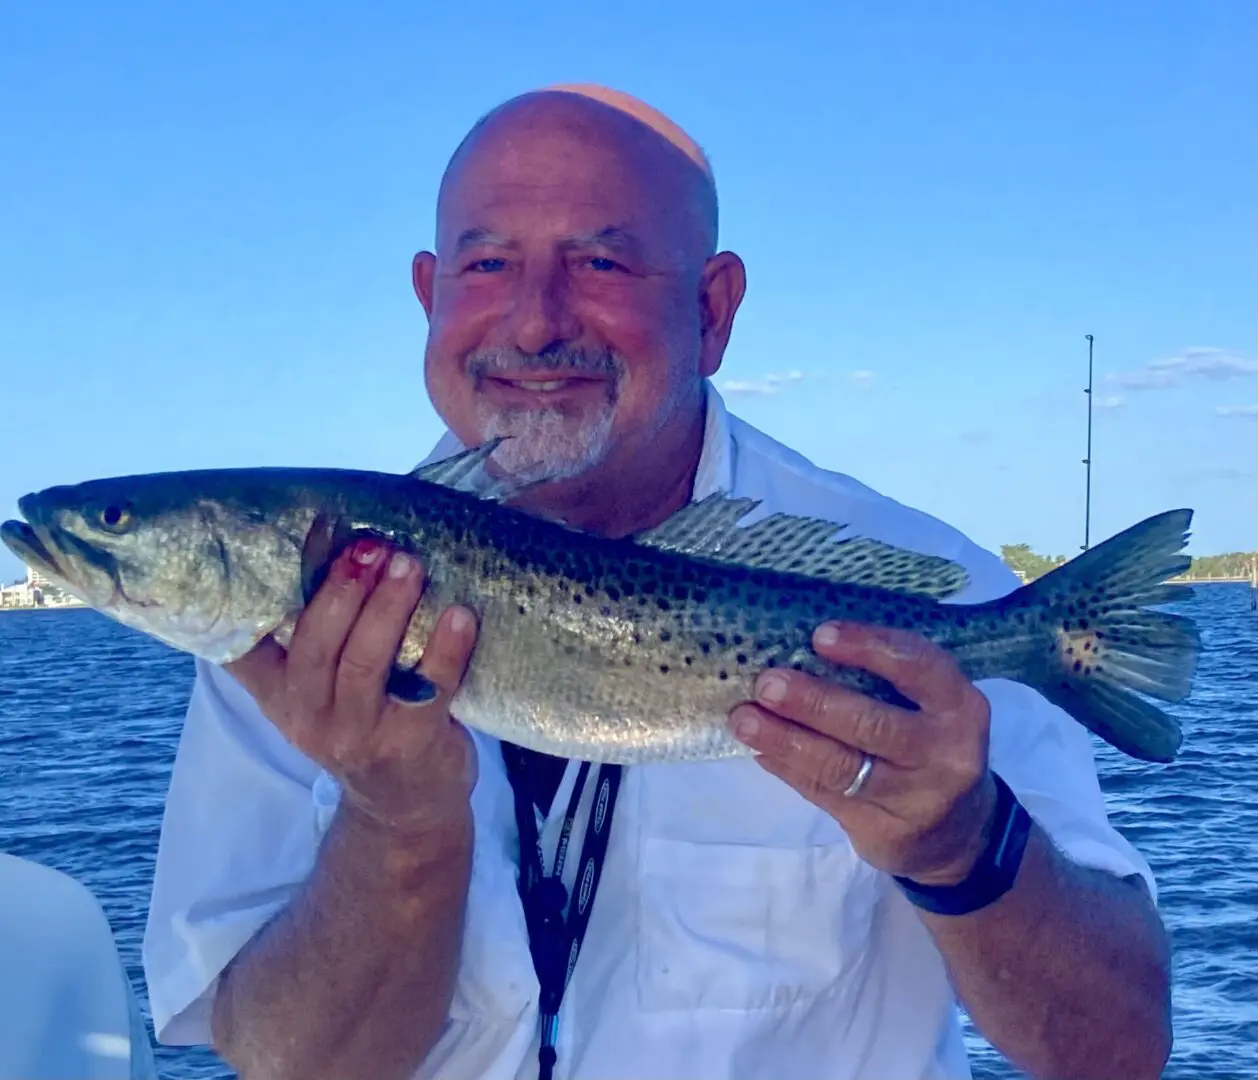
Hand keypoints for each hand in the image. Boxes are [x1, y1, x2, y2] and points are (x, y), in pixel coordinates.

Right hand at [225, 537, 478, 835]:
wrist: (405, 804)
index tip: (275, 545)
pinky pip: (427, 690)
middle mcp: (308, 715)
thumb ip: (318, 634)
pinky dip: (446, 649)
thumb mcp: (322, 688)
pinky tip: (461, 615)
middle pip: (315, 645)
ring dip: (388, 608)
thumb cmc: (366, 721)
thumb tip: (336, 542)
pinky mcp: (409, 744)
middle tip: (370, 546)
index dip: (250, 599)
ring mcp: (357, 734)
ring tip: (410, 564)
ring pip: (364, 664)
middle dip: (342, 590)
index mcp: (279, 692)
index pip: (241, 648)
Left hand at [728, 621, 998, 884]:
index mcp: (959, 706)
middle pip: (872, 723)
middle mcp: (944, 752)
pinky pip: (826, 795)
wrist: (959, 834)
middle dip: (812, 701)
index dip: (868, 647)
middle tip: (766, 684)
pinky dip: (788, 769)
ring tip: (744, 720)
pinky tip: (761, 751)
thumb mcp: (930, 709)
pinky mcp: (885, 831)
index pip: (918, 667)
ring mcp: (916, 798)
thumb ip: (883, 682)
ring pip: (840, 766)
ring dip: (785, 739)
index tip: (819, 636)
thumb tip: (799, 649)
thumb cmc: (928, 746)